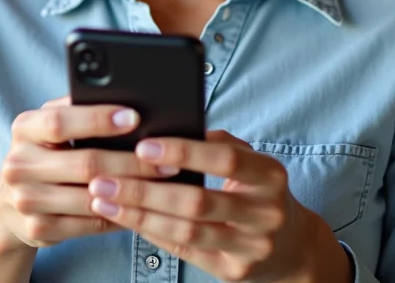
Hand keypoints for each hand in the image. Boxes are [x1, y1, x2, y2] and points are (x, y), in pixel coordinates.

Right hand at [0, 97, 180, 249]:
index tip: (134, 117)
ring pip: (91, 198)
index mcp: (24, 129)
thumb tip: (130, 103)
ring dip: (133, 192)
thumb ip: (78, 112)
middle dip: (132, 162)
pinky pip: (90, 224)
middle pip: (84, 163)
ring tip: (163, 185)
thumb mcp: (51, 128)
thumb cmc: (46, 154)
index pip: (60, 121)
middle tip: (168, 161)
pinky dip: (120, 216)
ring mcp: (25, 200)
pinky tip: (142, 208)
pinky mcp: (37, 229)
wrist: (8, 205)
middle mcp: (18, 164)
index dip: (98, 119)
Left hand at [86, 130, 350, 282]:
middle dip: (145, 189)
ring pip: (186, 231)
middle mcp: (266, 213)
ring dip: (139, 215)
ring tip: (103, 199)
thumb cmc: (258, 192)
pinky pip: (184, 251)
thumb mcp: (252, 164)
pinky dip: (150, 233)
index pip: (226, 160)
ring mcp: (251, 247)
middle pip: (198, 201)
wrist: (291, 248)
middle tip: (104, 177)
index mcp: (271, 176)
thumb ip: (218, 144)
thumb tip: (167, 126)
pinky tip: (124, 219)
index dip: (184, 152)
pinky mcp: (233, 271)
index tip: (142, 145)